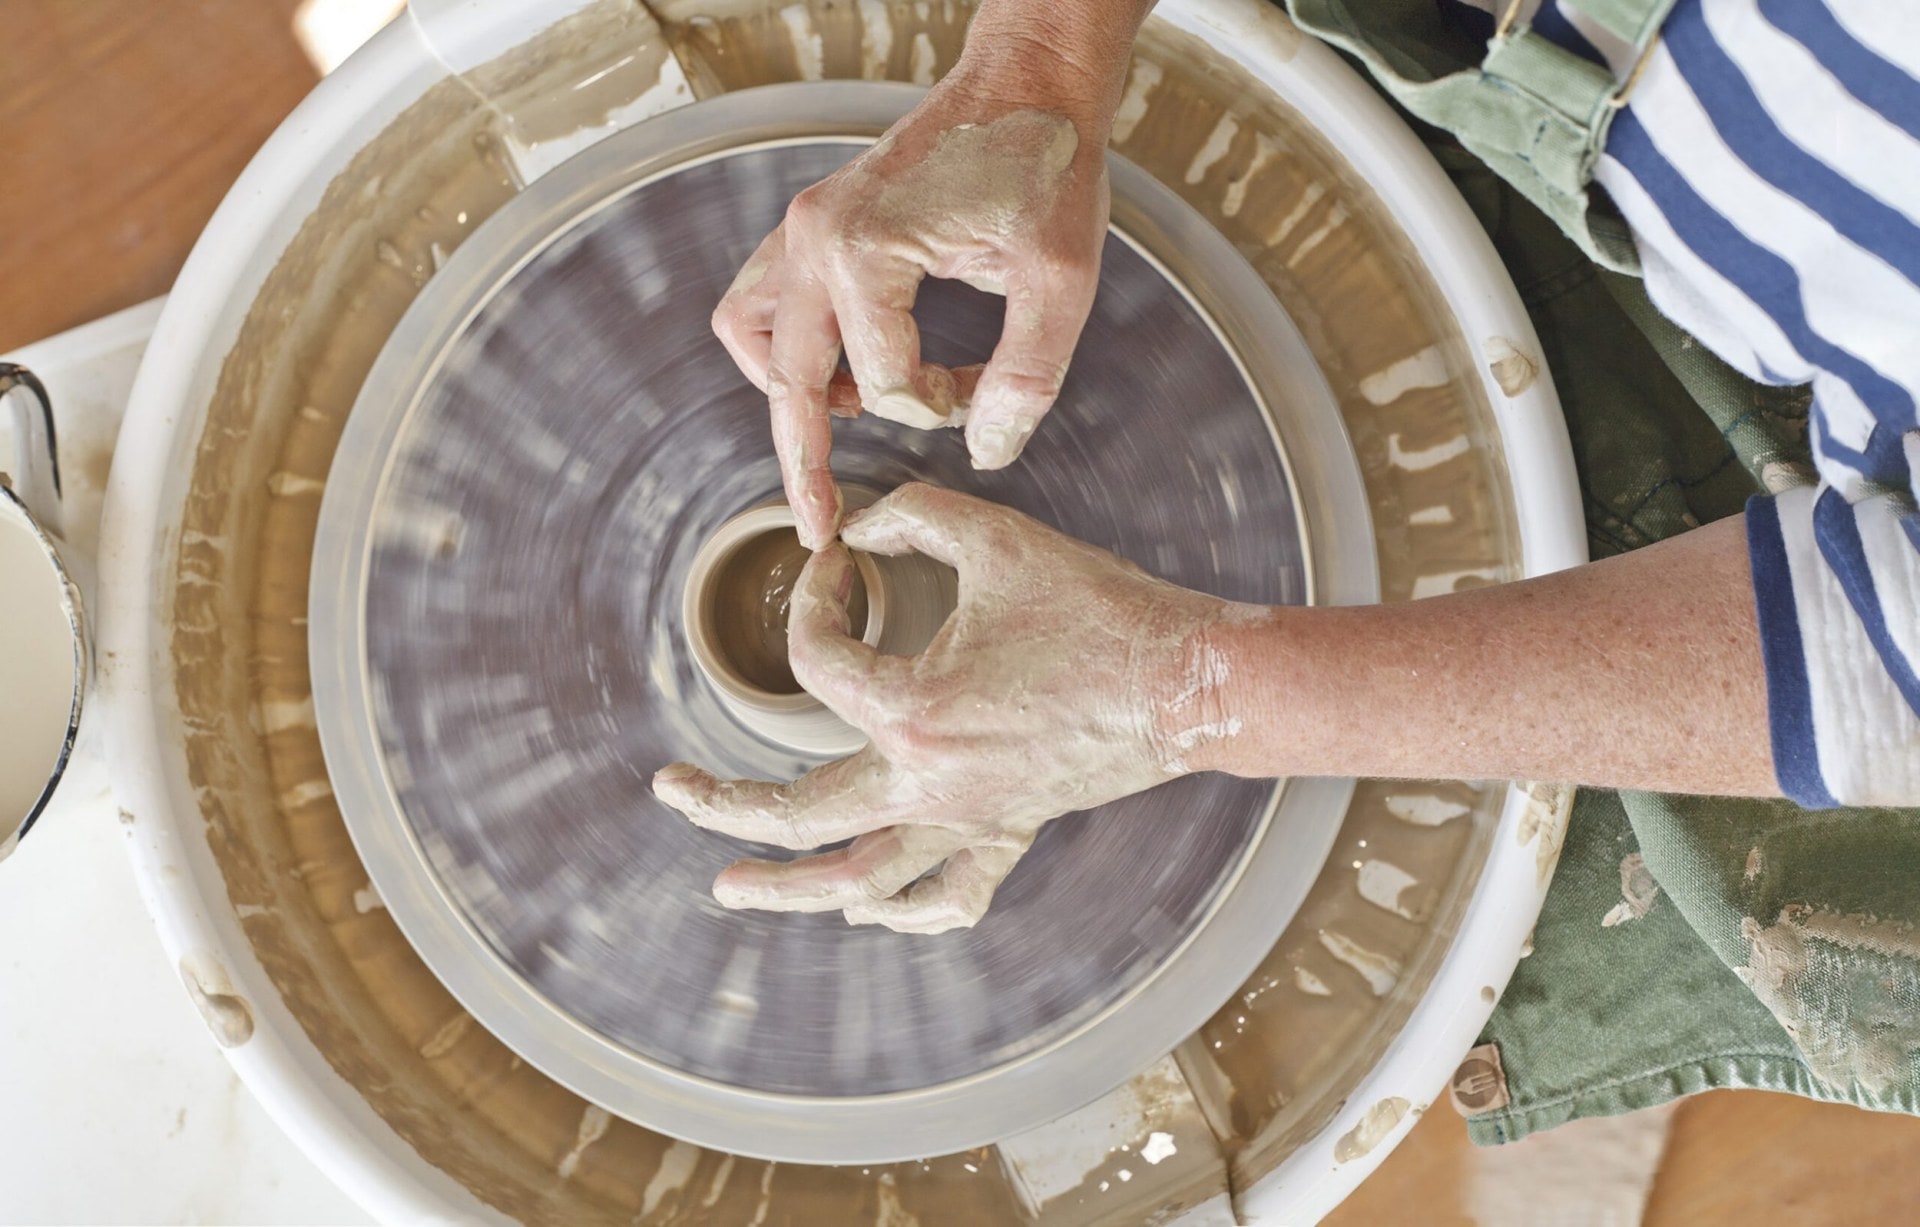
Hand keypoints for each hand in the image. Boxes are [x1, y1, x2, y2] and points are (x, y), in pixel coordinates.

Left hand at [651, 484, 1246, 932]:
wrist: (1187, 682)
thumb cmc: (1097, 609)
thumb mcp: (995, 538)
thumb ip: (910, 519)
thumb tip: (856, 529)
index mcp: (912, 708)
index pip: (816, 659)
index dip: (811, 598)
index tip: (834, 564)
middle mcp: (927, 781)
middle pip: (797, 813)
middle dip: (723, 807)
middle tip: (670, 792)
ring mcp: (967, 821)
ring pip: (858, 880)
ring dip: (787, 888)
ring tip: (730, 889)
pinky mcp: (1007, 833)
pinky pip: (945, 897)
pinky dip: (897, 911)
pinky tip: (863, 911)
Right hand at [711, 78, 1111, 547]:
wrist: (1028, 81)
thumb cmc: (1046, 165)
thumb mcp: (1060, 280)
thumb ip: (1026, 378)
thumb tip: (987, 454)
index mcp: (865, 250)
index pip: (883, 384)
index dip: (937, 409)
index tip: (980, 392)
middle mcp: (814, 238)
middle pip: (786, 381)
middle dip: (804, 463)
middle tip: (820, 526)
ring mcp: (802, 226)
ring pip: (750, 335)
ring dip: (790, 391)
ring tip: (848, 419)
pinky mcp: (812, 223)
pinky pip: (762, 300)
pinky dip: (790, 346)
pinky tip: (845, 366)